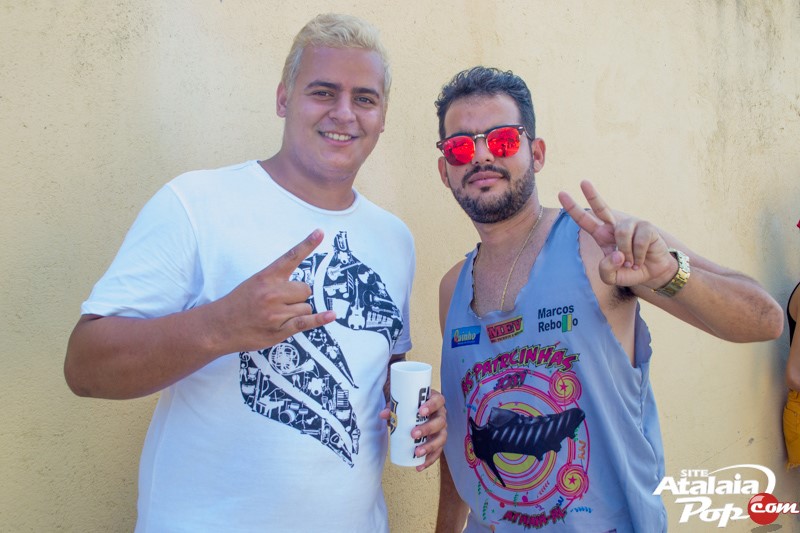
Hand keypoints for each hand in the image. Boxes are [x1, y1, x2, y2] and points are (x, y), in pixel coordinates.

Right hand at [213, 229, 336, 351]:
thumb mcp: (254, 283)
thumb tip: (303, 287)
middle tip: (282, 303)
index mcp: (266, 277)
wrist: (219, 326)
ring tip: (278, 316)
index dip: (307, 244)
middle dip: (299, 296)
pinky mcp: (280, 329)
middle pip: (305, 289)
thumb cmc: (239, 303)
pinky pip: (306, 322)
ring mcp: (276, 312)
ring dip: (298, 311)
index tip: (320, 232)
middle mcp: (272, 293)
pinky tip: (331, 315)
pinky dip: (320, 319)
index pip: (291, 257)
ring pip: (306, 307)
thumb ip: (277, 281)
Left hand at [379, 388, 446, 471]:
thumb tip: (383, 414)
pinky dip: (429, 460)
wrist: (412, 412)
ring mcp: (441, 429)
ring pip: (441, 438)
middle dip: (428, 429)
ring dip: (430, 446)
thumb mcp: (401, 404)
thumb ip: (392, 407)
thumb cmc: (409, 406)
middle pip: (440, 422)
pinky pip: (437, 452)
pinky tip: (419, 466)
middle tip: (413, 434)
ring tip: (417, 452)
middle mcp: (441, 415)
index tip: (420, 411)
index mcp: (435, 401)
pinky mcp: (437, 442)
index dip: (432, 406)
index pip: (438, 401)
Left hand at [558, 181, 676, 288]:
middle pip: (601, 208)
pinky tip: (640, 260)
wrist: (652, 273)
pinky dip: (638, 256)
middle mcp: (615, 226)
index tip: (562, 193)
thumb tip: (617, 254)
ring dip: (626, 253)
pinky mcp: (646, 227)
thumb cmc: (629, 271)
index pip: (584, 220)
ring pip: (621, 233)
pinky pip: (637, 241)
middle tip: (583, 182)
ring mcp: (631, 224)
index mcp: (601, 235)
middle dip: (592, 194)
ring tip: (631, 263)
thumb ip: (606, 270)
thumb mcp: (611, 277)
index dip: (573, 208)